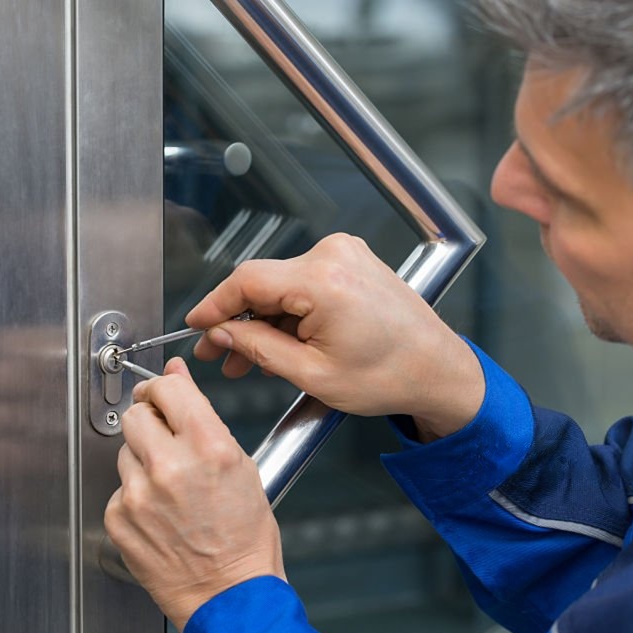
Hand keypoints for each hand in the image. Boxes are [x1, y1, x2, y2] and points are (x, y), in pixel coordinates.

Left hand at [104, 357, 284, 630]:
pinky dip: (134, 494)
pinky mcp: (118, 519)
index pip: (167, 388)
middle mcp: (170, 466)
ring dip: (142, 459)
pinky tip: (159, 512)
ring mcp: (139, 494)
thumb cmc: (244, 539)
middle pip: (136, 414)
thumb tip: (177, 378)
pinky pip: (118, 488)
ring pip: (124, 451)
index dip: (163, 388)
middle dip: (149, 421)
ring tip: (170, 487)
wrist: (229, 595)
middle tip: (165, 439)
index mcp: (208, 446)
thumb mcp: (241, 466)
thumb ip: (204, 418)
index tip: (162, 393)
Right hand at [187, 233, 484, 439]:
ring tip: (248, 359)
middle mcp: (334, 257)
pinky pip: (304, 284)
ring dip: (263, 320)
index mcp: (324, 281)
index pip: (247, 280)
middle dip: (238, 321)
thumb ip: (258, 348)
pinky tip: (279, 342)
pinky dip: (289, 312)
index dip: (214, 304)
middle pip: (263, 283)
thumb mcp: (312, 374)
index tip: (195, 325)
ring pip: (282, 285)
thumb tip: (222, 332)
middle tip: (219, 354)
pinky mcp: (352, 262)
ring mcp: (346, 255)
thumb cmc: (390, 376)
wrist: (438, 370)